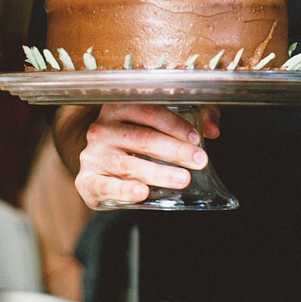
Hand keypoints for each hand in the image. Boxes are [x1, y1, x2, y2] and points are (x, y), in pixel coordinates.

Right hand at [71, 104, 219, 205]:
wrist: (104, 174)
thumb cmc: (136, 146)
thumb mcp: (163, 129)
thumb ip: (194, 120)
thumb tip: (213, 129)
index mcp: (119, 109)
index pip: (149, 112)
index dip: (175, 125)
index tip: (197, 138)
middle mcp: (102, 129)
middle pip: (142, 137)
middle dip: (174, 150)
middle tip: (198, 161)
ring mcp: (92, 156)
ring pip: (128, 163)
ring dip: (158, 173)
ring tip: (182, 179)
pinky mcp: (87, 181)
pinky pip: (105, 185)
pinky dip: (124, 189)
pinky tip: (142, 192)